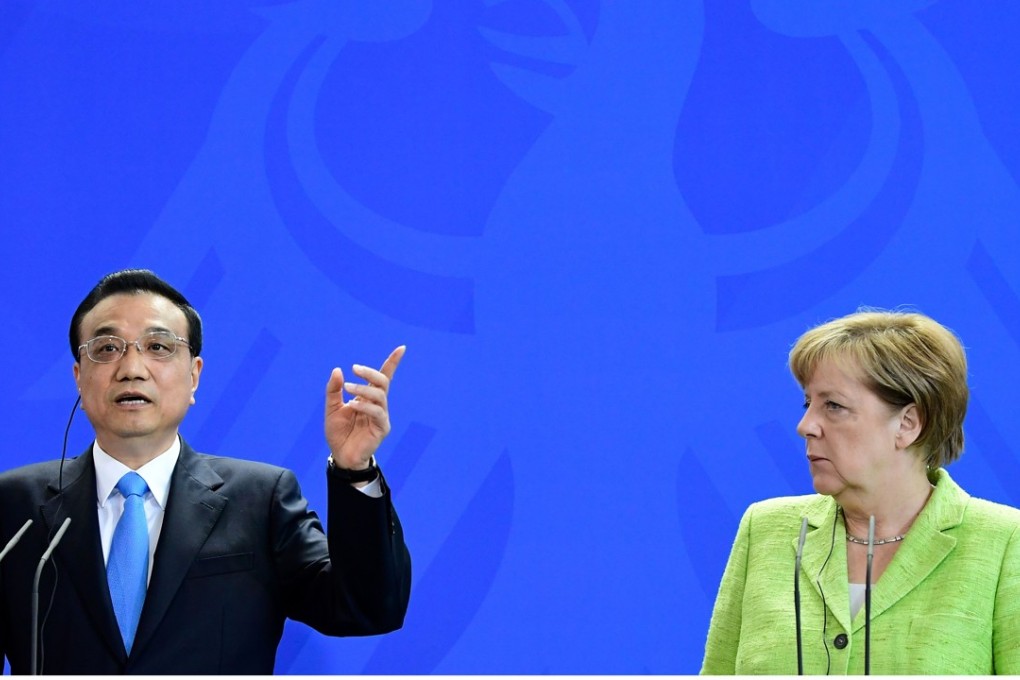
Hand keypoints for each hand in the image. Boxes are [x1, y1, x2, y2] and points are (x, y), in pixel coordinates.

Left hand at [325, 345, 404, 469]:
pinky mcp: (382, 428)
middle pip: (383, 382)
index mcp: (368, 397)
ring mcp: (381, 416)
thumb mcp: (331, 408)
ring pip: (380, 396)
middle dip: (370, 373)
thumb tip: (338, 370)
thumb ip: (334, 390)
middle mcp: (377, 404)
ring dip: (363, 389)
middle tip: (354, 368)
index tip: (402, 348)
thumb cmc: (338, 432)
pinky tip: (353, 405)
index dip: (393, 362)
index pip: (384, 377)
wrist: (340, 456)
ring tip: (347, 388)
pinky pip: (377, 412)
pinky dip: (365, 406)